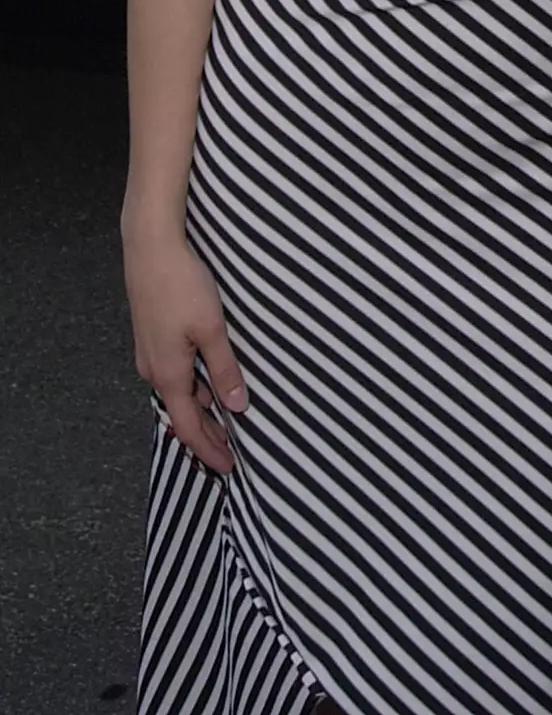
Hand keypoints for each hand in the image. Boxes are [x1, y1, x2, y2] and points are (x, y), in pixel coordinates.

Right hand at [124, 228, 247, 473]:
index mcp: (168, 375)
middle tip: (230, 454)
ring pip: (177, 394)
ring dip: (199, 410)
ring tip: (223, 421)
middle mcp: (154, 370)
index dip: (209, 450)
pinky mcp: (152, 336)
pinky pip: (173, 375)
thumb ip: (224, 369)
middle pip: (181, 415)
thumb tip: (237, 406)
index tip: (228, 467)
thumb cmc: (182, 285)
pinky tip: (208, 382)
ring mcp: (150, 353)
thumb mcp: (211, 329)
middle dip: (204, 436)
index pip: (189, 427)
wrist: (150, 247)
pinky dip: (191, 388)